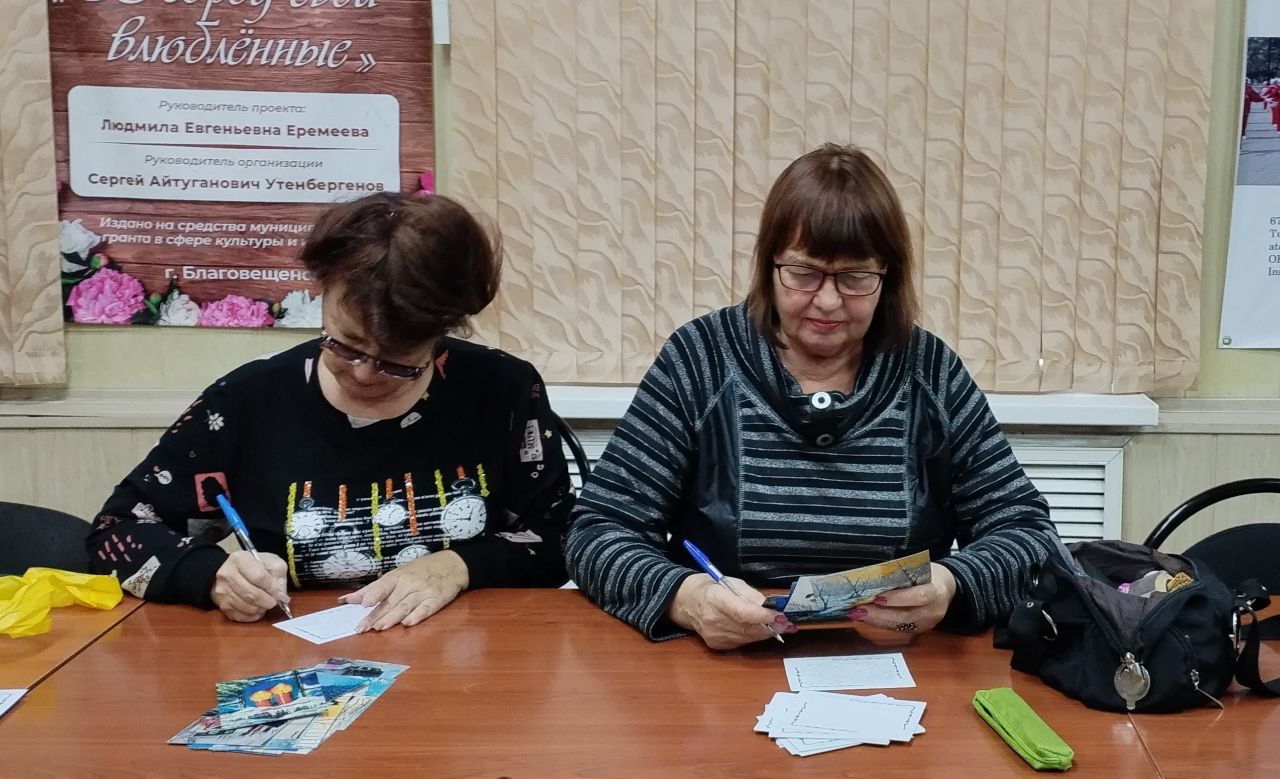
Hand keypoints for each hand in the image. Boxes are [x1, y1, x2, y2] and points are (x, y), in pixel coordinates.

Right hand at [211, 551, 289, 622]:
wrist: (233, 572)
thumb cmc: (255, 566)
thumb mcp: (271, 561)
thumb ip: (278, 573)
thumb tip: (280, 593)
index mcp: (240, 559)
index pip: (259, 577)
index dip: (272, 588)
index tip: (281, 594)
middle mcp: (227, 574)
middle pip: (252, 594)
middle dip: (268, 601)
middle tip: (275, 601)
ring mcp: (222, 591)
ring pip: (247, 607)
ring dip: (262, 609)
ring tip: (267, 604)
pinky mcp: (222, 605)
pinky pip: (241, 616)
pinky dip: (253, 616)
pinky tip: (258, 609)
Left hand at [340, 551, 468, 631]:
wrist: (452, 564)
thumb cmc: (420, 570)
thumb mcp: (397, 574)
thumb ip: (373, 589)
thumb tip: (347, 599)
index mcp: (398, 576)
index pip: (384, 585)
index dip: (374, 594)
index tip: (363, 603)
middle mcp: (410, 583)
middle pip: (391, 601)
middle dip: (376, 615)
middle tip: (363, 628)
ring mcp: (424, 591)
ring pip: (406, 606)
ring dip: (392, 617)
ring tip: (380, 627)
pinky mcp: (437, 599)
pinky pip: (426, 608)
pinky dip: (417, 615)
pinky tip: (408, 623)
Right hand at [667, 574, 793, 649]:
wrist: (686, 603)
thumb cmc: (710, 588)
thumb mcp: (730, 582)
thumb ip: (750, 594)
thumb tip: (770, 605)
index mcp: (715, 599)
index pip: (742, 612)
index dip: (763, 616)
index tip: (780, 615)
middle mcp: (713, 621)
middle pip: (748, 628)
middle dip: (771, 626)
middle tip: (788, 622)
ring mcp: (715, 635)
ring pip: (748, 637)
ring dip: (766, 632)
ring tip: (779, 625)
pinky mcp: (717, 645)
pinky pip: (742, 642)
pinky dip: (753, 636)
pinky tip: (759, 629)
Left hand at [852, 563, 957, 634]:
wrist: (946, 589)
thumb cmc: (929, 575)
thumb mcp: (919, 569)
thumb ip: (901, 574)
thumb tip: (872, 577)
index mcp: (936, 592)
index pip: (919, 597)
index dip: (897, 599)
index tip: (877, 597)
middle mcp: (933, 611)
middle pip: (905, 616)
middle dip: (879, 614)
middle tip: (859, 609)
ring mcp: (926, 624)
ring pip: (899, 626)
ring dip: (876, 620)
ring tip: (857, 614)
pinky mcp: (919, 630)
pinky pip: (898, 629)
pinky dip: (881, 623)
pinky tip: (867, 618)